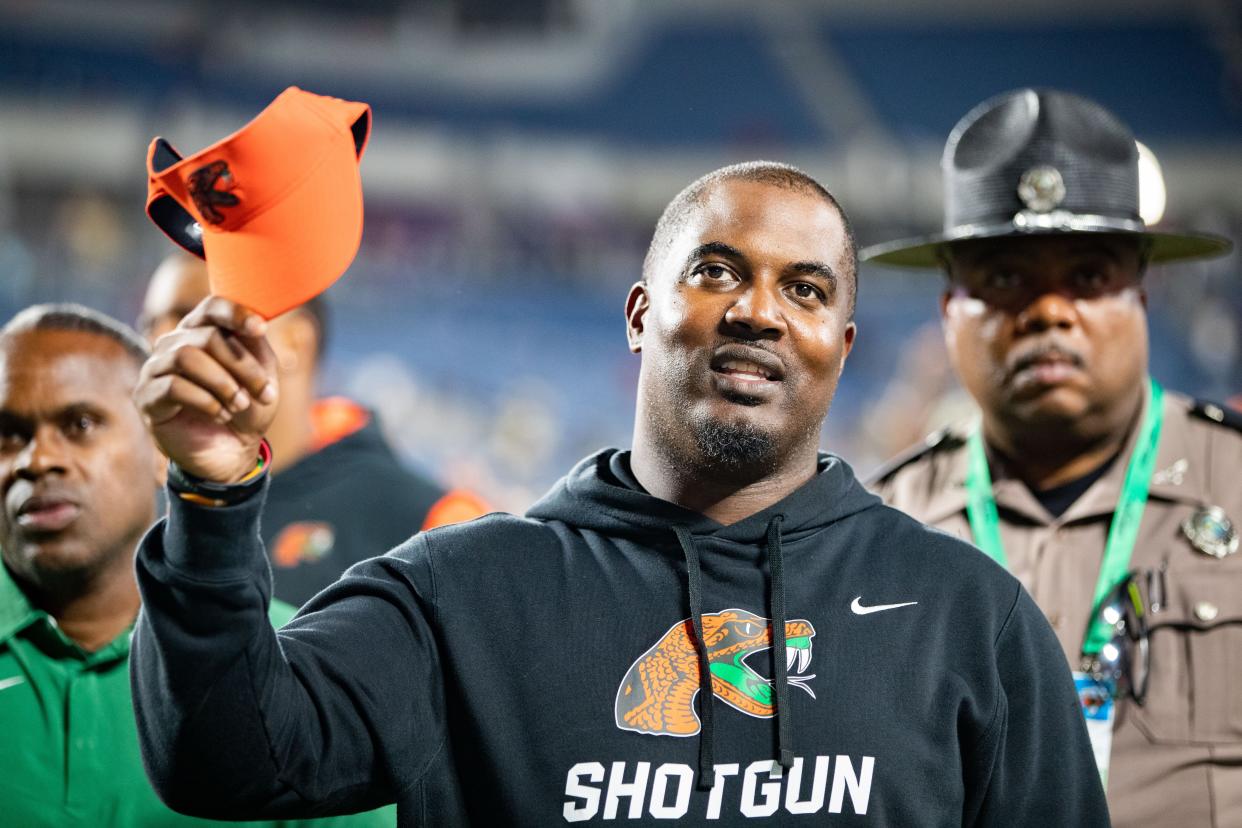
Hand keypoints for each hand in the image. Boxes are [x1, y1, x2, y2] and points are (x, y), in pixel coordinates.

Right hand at [135, 296, 278, 482]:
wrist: (233, 450)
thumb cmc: (246, 406)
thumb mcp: (262, 373)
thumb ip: (255, 344)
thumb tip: (255, 320)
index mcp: (203, 332)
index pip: (212, 308)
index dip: (235, 313)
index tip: (260, 329)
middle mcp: (175, 344)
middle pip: (206, 336)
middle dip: (241, 366)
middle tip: (262, 393)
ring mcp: (156, 369)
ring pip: (186, 357)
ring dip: (222, 383)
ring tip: (240, 404)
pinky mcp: (147, 397)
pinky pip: (173, 386)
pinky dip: (206, 401)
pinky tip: (221, 415)